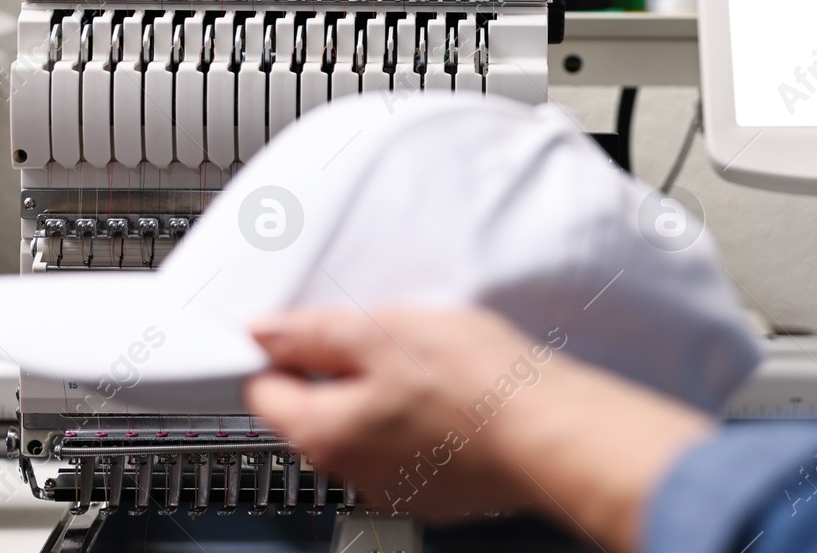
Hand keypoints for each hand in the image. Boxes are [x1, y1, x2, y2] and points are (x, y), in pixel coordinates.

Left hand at [244, 306, 713, 551]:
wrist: (553, 432)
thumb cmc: (475, 383)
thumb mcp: (383, 331)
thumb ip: (315, 333)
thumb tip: (266, 333)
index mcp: (324, 433)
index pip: (263, 392)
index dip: (279, 350)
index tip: (303, 327)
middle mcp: (352, 472)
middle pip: (316, 411)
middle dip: (339, 369)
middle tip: (379, 331)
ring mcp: (397, 487)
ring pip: (367, 429)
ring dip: (384, 393)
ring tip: (426, 359)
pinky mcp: (440, 490)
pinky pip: (410, 446)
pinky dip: (421, 418)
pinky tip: (454, 391)